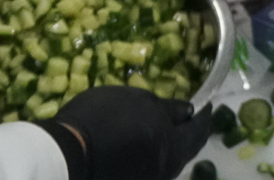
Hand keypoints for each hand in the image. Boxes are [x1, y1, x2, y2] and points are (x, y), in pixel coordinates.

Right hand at [40, 86, 212, 179]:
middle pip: (186, 150)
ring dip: (171, 145)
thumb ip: (168, 109)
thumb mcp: (139, 102)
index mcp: (174, 147)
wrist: (69, 152)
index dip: (204, 116)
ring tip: (165, 131)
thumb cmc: (106, 119)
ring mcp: (148, 178)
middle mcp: (167, 169)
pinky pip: (150, 166)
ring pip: (168, 161)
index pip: (199, 131)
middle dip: (189, 133)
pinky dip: (153, 154)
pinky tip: (142, 146)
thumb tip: (188, 112)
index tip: (205, 104)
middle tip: (189, 119)